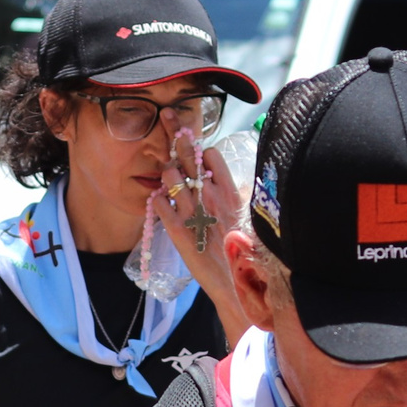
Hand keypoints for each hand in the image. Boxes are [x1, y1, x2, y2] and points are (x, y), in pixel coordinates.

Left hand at [153, 133, 244, 289]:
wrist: (236, 285)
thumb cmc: (243, 252)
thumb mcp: (248, 218)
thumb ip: (240, 197)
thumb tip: (236, 184)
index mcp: (229, 192)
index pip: (211, 155)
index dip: (201, 149)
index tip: (195, 150)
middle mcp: (210, 197)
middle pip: (189, 156)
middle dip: (177, 137)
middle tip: (167, 120)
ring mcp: (193, 212)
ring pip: (171, 175)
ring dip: (167, 173)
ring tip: (168, 178)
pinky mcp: (178, 231)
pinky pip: (160, 204)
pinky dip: (157, 200)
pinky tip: (159, 201)